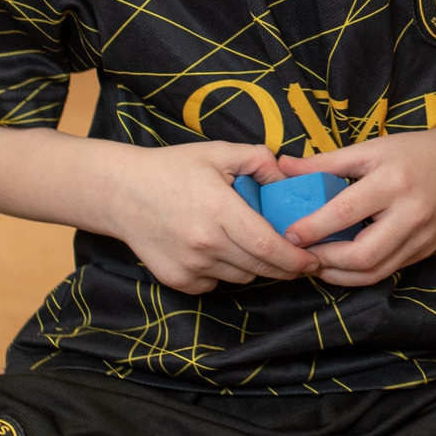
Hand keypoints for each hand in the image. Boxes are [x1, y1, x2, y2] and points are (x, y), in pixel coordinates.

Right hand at [103, 141, 319, 292]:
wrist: (120, 193)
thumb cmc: (171, 169)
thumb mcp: (218, 152)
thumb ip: (259, 160)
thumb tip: (288, 180)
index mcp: (218, 210)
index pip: (268, 247)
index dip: (297, 258)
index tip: (314, 260)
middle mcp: (205, 244)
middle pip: (260, 268)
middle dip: (287, 267)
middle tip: (301, 259)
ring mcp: (190, 266)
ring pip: (242, 277)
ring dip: (256, 267)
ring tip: (253, 244)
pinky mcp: (178, 281)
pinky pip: (217, 283)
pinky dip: (226, 271)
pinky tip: (218, 249)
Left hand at [273, 132, 435, 286]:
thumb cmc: (414, 153)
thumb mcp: (371, 149)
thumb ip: (326, 162)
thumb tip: (283, 166)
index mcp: (392, 182)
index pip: (346, 212)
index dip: (314, 228)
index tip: (288, 234)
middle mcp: (410, 214)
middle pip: (362, 254)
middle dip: (325, 261)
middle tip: (300, 256)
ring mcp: (420, 238)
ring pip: (375, 271)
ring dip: (339, 275)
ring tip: (315, 265)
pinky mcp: (424, 252)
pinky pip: (387, 271)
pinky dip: (359, 274)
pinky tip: (340, 265)